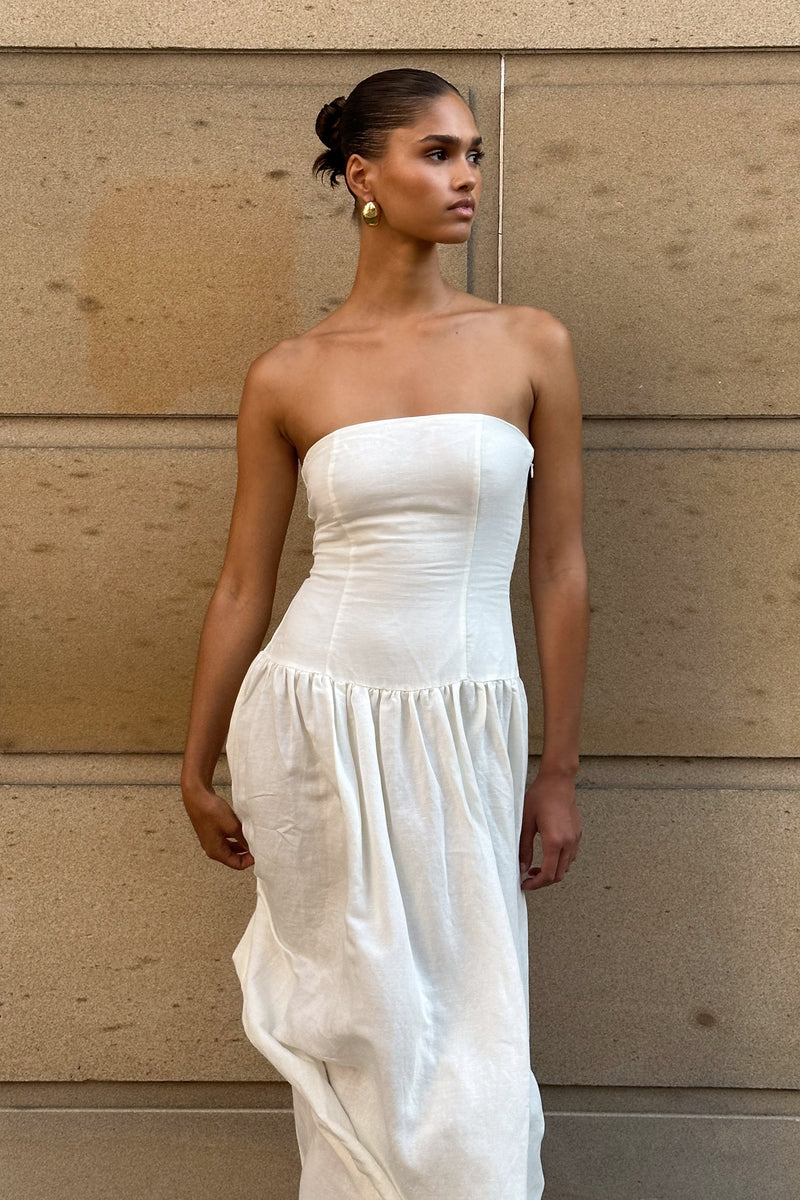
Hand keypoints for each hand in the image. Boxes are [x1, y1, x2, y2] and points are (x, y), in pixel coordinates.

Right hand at [181, 784, 254, 870]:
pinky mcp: (212, 830)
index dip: (250, 860)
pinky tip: (244, 828)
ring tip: (253, 836)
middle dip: (247, 852)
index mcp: (216, 852)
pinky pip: (227, 838)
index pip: (237, 865)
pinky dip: (236, 836)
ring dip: (242, 843)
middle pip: (234, 856)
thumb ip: (243, 839)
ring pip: (231, 846)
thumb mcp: (232, 827)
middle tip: (258, 845)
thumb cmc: (210, 811)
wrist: (197, 795)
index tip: (260, 852)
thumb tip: (253, 848)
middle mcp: (212, 848)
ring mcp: (211, 839)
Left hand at [519, 769, 581, 889]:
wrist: (558, 781)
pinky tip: (548, 854)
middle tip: (528, 878)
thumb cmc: (540, 797)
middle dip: (543, 881)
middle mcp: (568, 842)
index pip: (549, 874)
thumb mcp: (525, 823)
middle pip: (559, 875)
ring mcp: (576, 838)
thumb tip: (521, 868)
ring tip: (536, 866)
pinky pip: (571, 856)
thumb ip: (523, 848)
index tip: (525, 885)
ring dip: (552, 871)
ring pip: (566, 866)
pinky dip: (560, 861)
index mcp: (555, 841)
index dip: (536, 884)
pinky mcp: (578, 834)